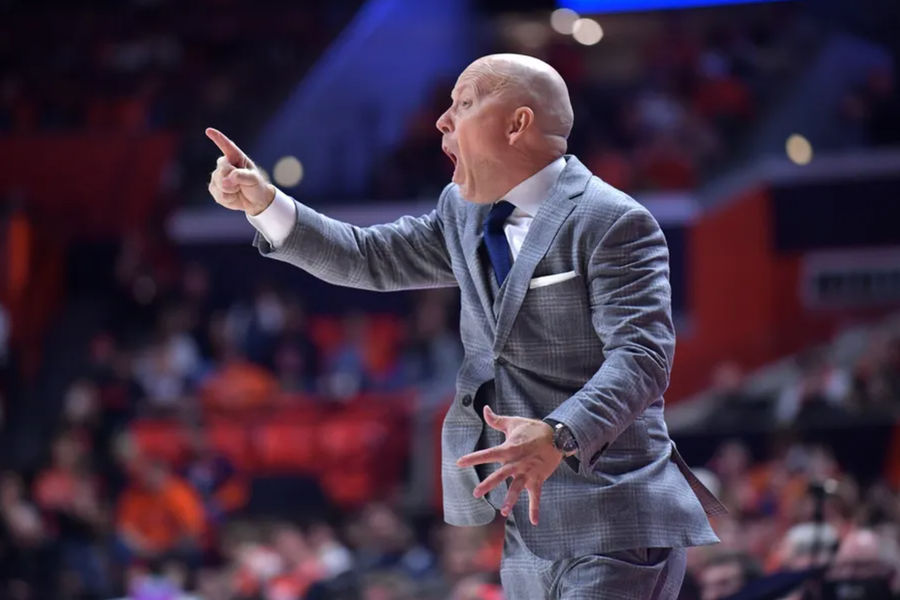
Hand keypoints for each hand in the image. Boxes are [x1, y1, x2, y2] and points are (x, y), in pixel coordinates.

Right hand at [205, 127, 274, 215]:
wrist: (255, 201)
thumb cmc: (256, 186)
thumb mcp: (253, 179)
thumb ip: (240, 176)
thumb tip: (226, 180)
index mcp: (236, 157)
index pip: (226, 146)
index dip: (218, 138)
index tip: (209, 131)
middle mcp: (225, 164)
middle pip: (222, 169)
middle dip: (232, 179)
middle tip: (241, 185)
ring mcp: (218, 176)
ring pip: (219, 183)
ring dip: (230, 190)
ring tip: (238, 190)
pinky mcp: (214, 188)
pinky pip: (217, 193)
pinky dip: (227, 198)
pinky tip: (233, 197)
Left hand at [456, 405, 561, 524]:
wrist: (558, 436)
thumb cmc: (533, 429)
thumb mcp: (513, 423)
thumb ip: (496, 420)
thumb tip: (484, 409)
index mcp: (509, 449)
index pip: (488, 454)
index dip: (473, 458)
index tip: (459, 462)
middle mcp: (517, 463)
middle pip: (500, 475)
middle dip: (488, 484)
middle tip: (475, 493)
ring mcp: (528, 472)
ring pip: (517, 488)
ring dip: (510, 501)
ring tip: (503, 512)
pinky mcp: (538, 479)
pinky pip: (536, 496)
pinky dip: (535, 509)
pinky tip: (534, 522)